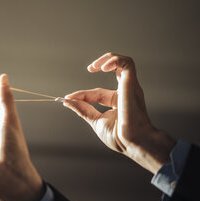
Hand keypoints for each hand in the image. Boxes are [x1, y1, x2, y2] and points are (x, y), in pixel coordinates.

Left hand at [63, 53, 175, 173]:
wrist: (132, 142)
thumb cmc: (120, 137)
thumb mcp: (95, 120)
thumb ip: (82, 109)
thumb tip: (67, 101)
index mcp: (118, 102)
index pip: (97, 93)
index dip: (82, 94)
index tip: (68, 98)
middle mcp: (125, 92)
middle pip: (114, 70)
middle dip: (101, 63)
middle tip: (90, 68)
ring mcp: (129, 87)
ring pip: (123, 62)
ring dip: (108, 58)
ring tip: (95, 66)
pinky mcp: (132, 83)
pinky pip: (127, 63)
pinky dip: (114, 60)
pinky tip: (103, 68)